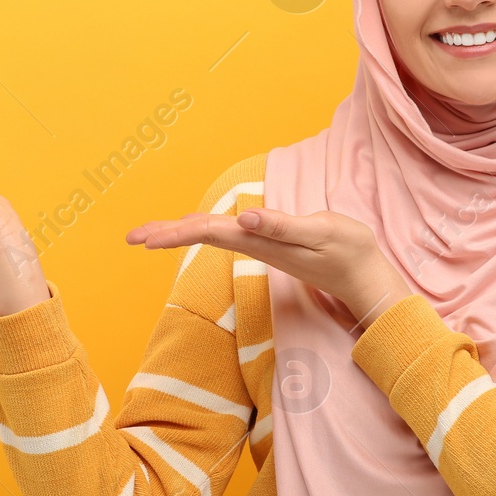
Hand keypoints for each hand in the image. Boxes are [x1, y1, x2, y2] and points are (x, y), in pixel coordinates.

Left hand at [126, 207, 414, 332]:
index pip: (208, 232)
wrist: (365, 276)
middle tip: (130, 237)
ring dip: (179, 232)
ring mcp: (260, 245)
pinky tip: (193, 227)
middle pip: (202, 234)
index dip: (175, 233)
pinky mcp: (269, 243)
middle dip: (166, 234)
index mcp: (259, 240)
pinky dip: (203, 229)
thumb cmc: (347, 251)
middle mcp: (254, 243)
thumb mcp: (321, 232)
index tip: (144, 239)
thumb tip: (245, 219)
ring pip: (211, 234)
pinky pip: (226, 234)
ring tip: (149, 235)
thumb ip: (283, 227)